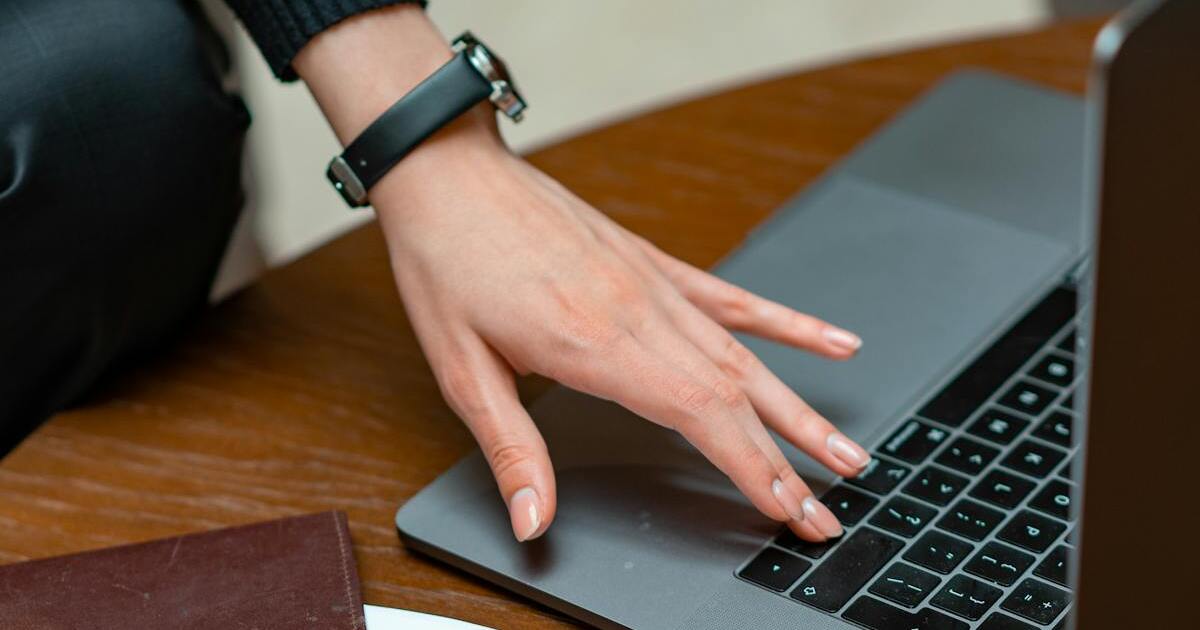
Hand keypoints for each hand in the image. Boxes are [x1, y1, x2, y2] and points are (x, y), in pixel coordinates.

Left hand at [294, 4, 870, 542]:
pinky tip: (832, 341)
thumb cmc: (448, 263)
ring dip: (801, 407)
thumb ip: (510, 450)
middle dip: (790, 459)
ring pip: (747, 354)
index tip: (789, 510)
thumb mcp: (462, 370)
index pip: (700, 417)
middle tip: (831, 509)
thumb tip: (533, 520)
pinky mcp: (653, 262)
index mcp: (595, 343)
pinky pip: (733, 298)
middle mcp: (639, 312)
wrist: (451, 174)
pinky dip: (786, 323)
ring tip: (850, 449)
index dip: (753, 470)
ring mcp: (654, 284)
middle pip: (736, 396)